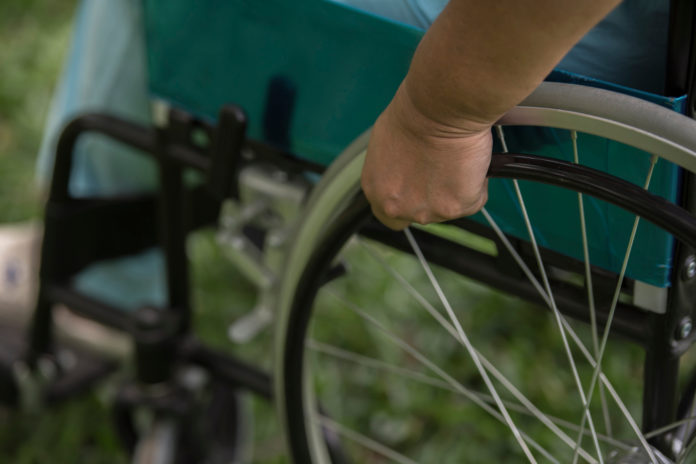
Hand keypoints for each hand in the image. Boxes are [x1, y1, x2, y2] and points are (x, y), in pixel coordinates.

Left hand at [361, 85, 492, 229]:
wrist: (440, 108)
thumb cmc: (415, 114)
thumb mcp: (388, 145)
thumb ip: (394, 170)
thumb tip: (408, 172)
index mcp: (376, 190)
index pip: (388, 216)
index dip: (406, 203)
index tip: (418, 191)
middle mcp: (397, 206)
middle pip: (420, 213)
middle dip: (433, 195)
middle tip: (443, 169)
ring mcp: (427, 210)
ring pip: (449, 207)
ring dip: (455, 188)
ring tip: (455, 158)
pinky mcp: (455, 208)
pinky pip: (473, 200)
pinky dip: (476, 183)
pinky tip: (468, 161)